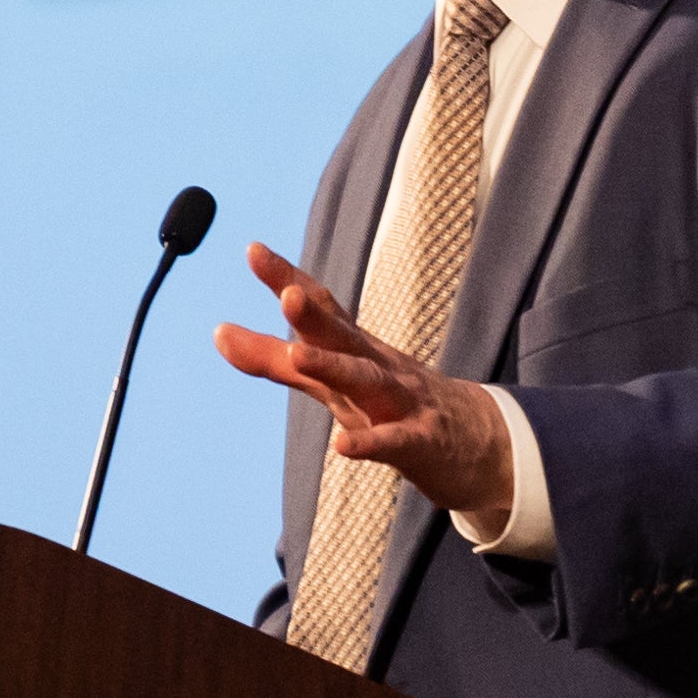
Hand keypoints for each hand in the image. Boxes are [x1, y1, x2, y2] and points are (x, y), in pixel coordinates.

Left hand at [212, 244, 513, 525]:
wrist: (479, 443)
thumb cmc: (394, 404)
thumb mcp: (330, 381)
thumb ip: (273, 360)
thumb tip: (218, 332)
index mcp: (356, 347)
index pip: (322, 306)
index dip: (289, 278)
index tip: (254, 251)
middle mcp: (378, 365)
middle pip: (343, 335)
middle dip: (314, 315)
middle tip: (285, 294)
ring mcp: (402, 402)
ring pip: (367, 381)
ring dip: (335, 367)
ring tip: (300, 356)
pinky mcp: (421, 443)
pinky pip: (393, 442)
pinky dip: (369, 442)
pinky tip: (342, 446)